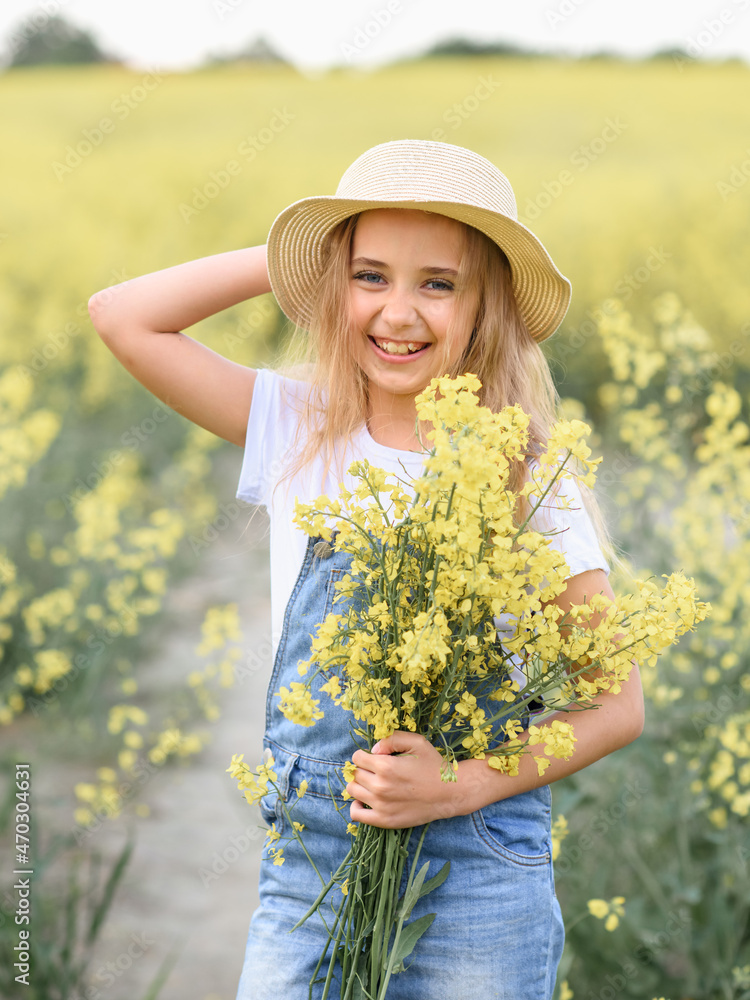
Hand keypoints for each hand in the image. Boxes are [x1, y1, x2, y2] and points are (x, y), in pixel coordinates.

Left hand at [347, 731, 463, 828]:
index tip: (375, 758)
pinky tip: (366, 800)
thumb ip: (392, 739)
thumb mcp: (416, 742)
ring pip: (353, 791)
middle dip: (363, 769)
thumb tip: (373, 749)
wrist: (449, 793)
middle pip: (355, 774)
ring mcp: (381, 805)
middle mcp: (380, 786)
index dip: (365, 755)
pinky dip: (356, 805)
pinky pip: (356, 814)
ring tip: (373, 783)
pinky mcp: (384, 820)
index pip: (357, 757)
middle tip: (377, 770)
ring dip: (359, 784)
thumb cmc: (433, 765)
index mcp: (386, 766)